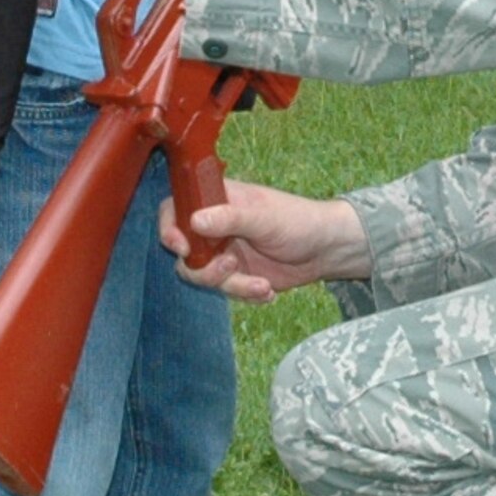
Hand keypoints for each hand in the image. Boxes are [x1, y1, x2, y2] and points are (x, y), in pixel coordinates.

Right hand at [158, 179, 372, 302]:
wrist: (326, 251)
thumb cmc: (298, 221)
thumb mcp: (265, 217)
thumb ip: (230, 218)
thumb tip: (195, 220)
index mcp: (217, 201)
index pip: (175, 208)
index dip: (170, 228)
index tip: (181, 247)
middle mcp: (214, 227)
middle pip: (183, 251)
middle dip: (204, 268)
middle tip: (230, 267)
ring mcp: (223, 252)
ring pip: (203, 276)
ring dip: (231, 285)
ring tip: (261, 286)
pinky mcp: (236, 275)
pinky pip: (226, 291)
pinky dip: (246, 294)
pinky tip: (268, 290)